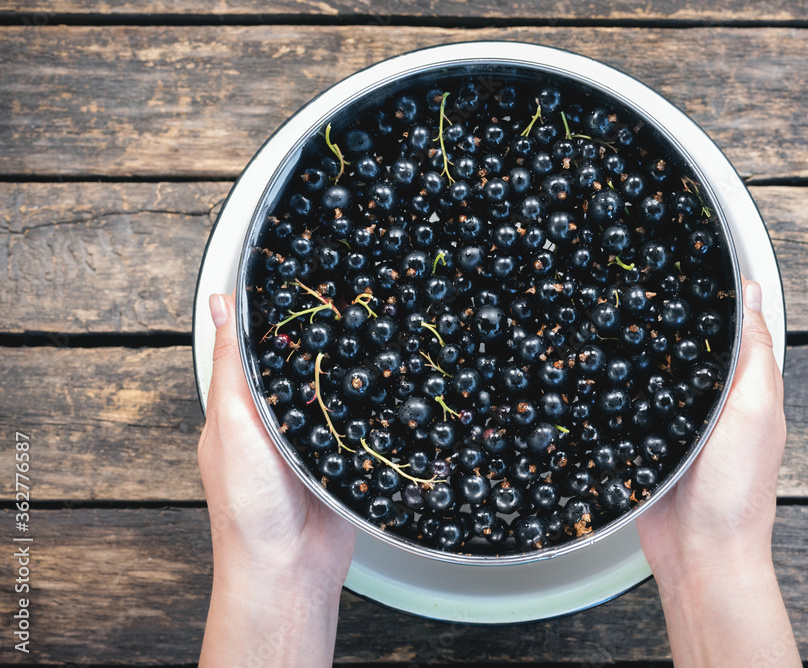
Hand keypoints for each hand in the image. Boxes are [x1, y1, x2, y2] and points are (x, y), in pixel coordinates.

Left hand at [198, 292, 354, 667]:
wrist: (290, 568)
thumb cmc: (248, 505)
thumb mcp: (233, 423)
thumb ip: (232, 367)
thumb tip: (219, 304)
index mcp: (238, 407)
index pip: (251, 344)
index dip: (269, 311)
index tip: (293, 272)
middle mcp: (274, 419)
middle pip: (297, 363)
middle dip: (316, 334)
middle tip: (346, 292)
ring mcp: (310, 437)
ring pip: (331, 388)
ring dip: (346, 367)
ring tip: (372, 325)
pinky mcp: (342, 454)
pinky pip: (356, 418)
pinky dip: (367, 401)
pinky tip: (386, 380)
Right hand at [637, 279, 799, 666]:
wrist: (698, 553)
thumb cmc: (737, 492)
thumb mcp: (755, 410)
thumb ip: (753, 353)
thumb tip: (751, 293)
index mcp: (747, 388)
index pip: (732, 326)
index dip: (715, 293)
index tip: (689, 258)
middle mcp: (712, 402)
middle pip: (689, 346)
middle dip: (669, 318)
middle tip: (639, 280)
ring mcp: (677, 422)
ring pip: (655, 372)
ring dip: (639, 351)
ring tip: (613, 314)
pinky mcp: (646, 441)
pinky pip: (632, 404)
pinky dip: (620, 387)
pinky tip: (601, 370)